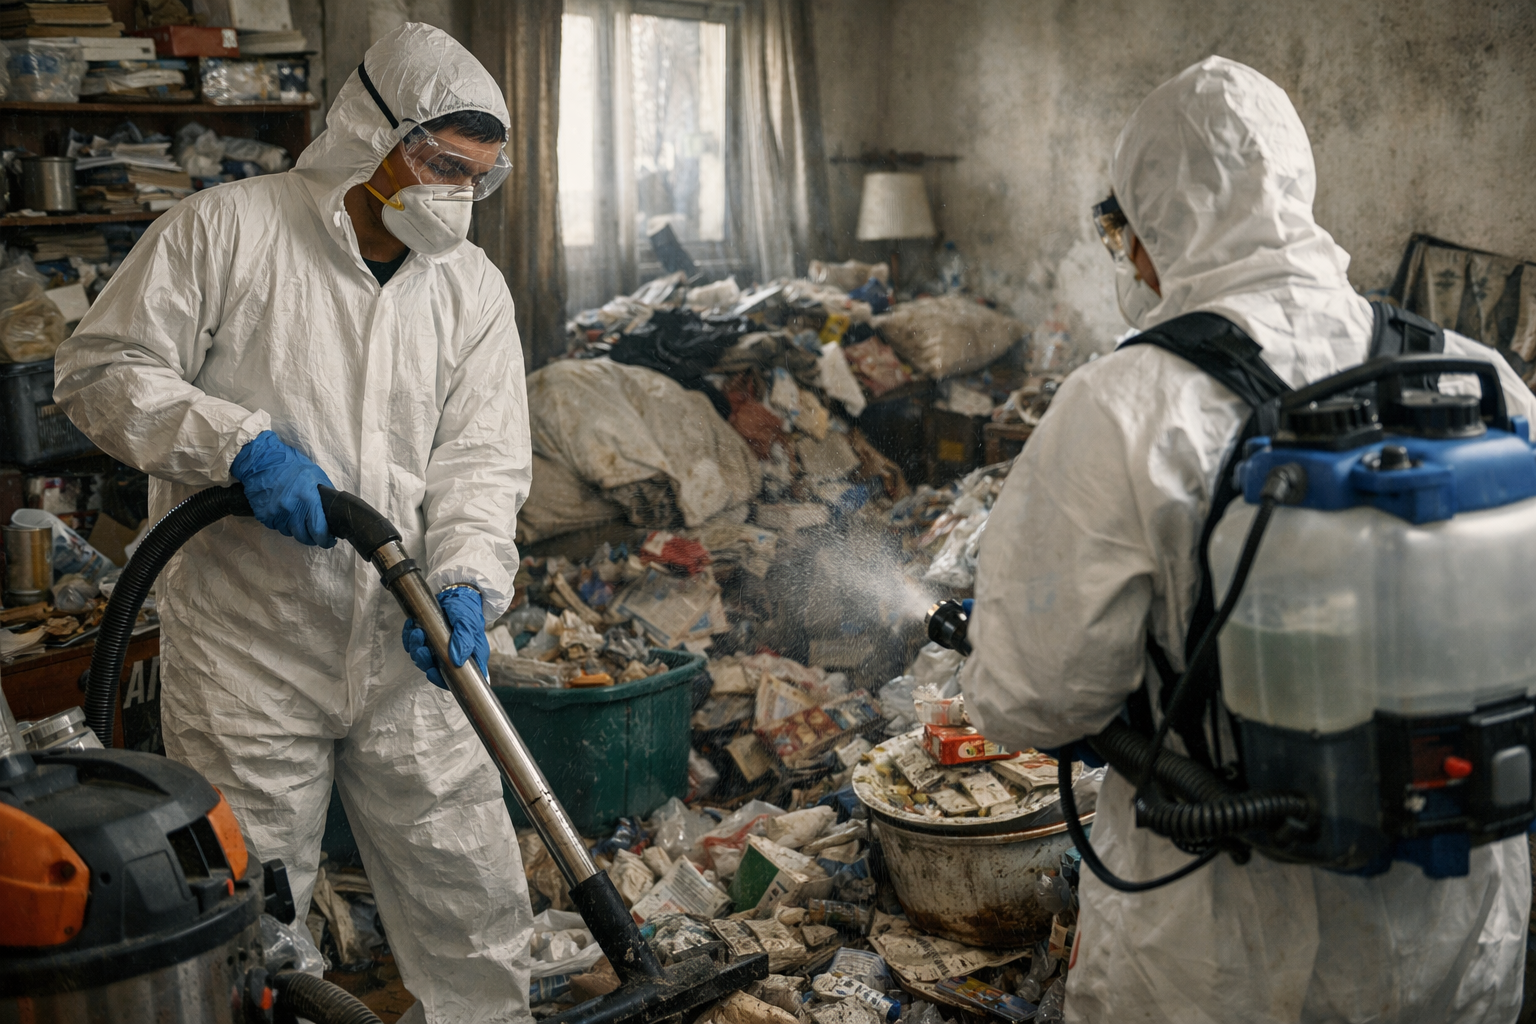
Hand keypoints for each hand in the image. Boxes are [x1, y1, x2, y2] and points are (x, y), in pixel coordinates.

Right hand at [229, 431, 335, 547]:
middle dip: (312, 538)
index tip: (329, 541)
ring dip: (295, 529)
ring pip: (289, 532)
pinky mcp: (264, 515)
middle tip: (315, 533)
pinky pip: (276, 526)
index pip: (319, 531)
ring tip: (297, 517)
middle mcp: (291, 509)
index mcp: (308, 499)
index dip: (326, 540)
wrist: (261, 461)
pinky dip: (282, 523)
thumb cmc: (292, 466)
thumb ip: (325, 495)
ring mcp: (276, 513)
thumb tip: (332, 512)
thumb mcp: (316, 475)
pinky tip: (284, 512)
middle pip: (303, 537)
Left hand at [401, 586, 487, 689]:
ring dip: (415, 647)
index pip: (457, 677)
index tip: (431, 672)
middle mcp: (454, 655)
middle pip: (435, 669)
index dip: (442, 680)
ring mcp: (440, 647)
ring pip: (423, 658)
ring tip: (416, 632)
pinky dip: (410, 638)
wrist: (457, 591)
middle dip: (424, 660)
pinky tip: (412, 626)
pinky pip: (414, 645)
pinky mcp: (429, 638)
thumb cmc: (467, 608)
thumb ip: (464, 641)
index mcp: (469, 656)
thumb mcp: (468, 623)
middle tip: (421, 647)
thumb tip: (456, 661)